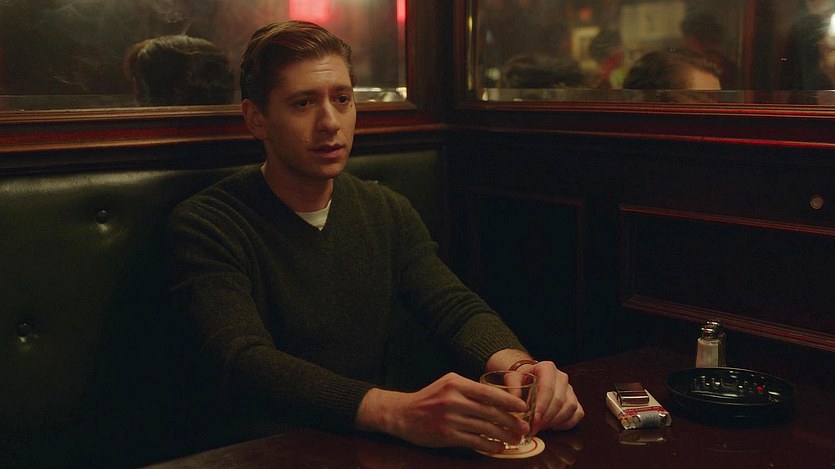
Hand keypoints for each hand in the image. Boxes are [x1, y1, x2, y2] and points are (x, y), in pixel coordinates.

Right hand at [356, 372, 530, 452]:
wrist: (403, 414)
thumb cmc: (429, 398)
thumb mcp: (448, 384)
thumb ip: (470, 389)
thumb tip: (498, 398)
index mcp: (456, 383)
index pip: (488, 392)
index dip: (508, 400)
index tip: (522, 407)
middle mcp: (453, 399)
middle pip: (490, 411)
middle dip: (511, 420)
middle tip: (524, 427)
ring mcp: (450, 418)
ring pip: (485, 427)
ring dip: (504, 434)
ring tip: (515, 438)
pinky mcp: (447, 435)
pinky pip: (475, 441)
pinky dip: (490, 445)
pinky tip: (499, 447)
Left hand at [515, 361, 583, 433]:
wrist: (531, 376)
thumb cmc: (523, 378)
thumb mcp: (513, 378)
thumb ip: (513, 388)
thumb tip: (516, 405)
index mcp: (547, 368)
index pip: (547, 388)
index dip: (542, 406)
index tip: (534, 419)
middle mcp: (562, 377)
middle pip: (559, 400)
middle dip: (547, 417)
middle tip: (535, 427)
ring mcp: (570, 389)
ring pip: (570, 408)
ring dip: (556, 421)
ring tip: (542, 426)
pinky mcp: (576, 400)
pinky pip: (577, 414)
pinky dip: (566, 423)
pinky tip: (552, 426)